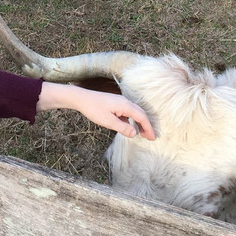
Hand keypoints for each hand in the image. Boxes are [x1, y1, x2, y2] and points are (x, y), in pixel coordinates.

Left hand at [38, 83, 155, 139]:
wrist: (82, 98)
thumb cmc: (94, 109)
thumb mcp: (108, 122)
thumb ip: (123, 128)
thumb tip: (135, 133)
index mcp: (126, 105)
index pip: (142, 117)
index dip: (148, 127)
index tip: (152, 137)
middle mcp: (125, 102)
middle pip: (140, 114)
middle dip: (146, 125)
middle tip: (149, 137)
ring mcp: (120, 101)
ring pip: (134, 112)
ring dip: (139, 123)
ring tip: (141, 133)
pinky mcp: (115, 103)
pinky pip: (128, 112)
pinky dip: (131, 120)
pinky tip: (129, 127)